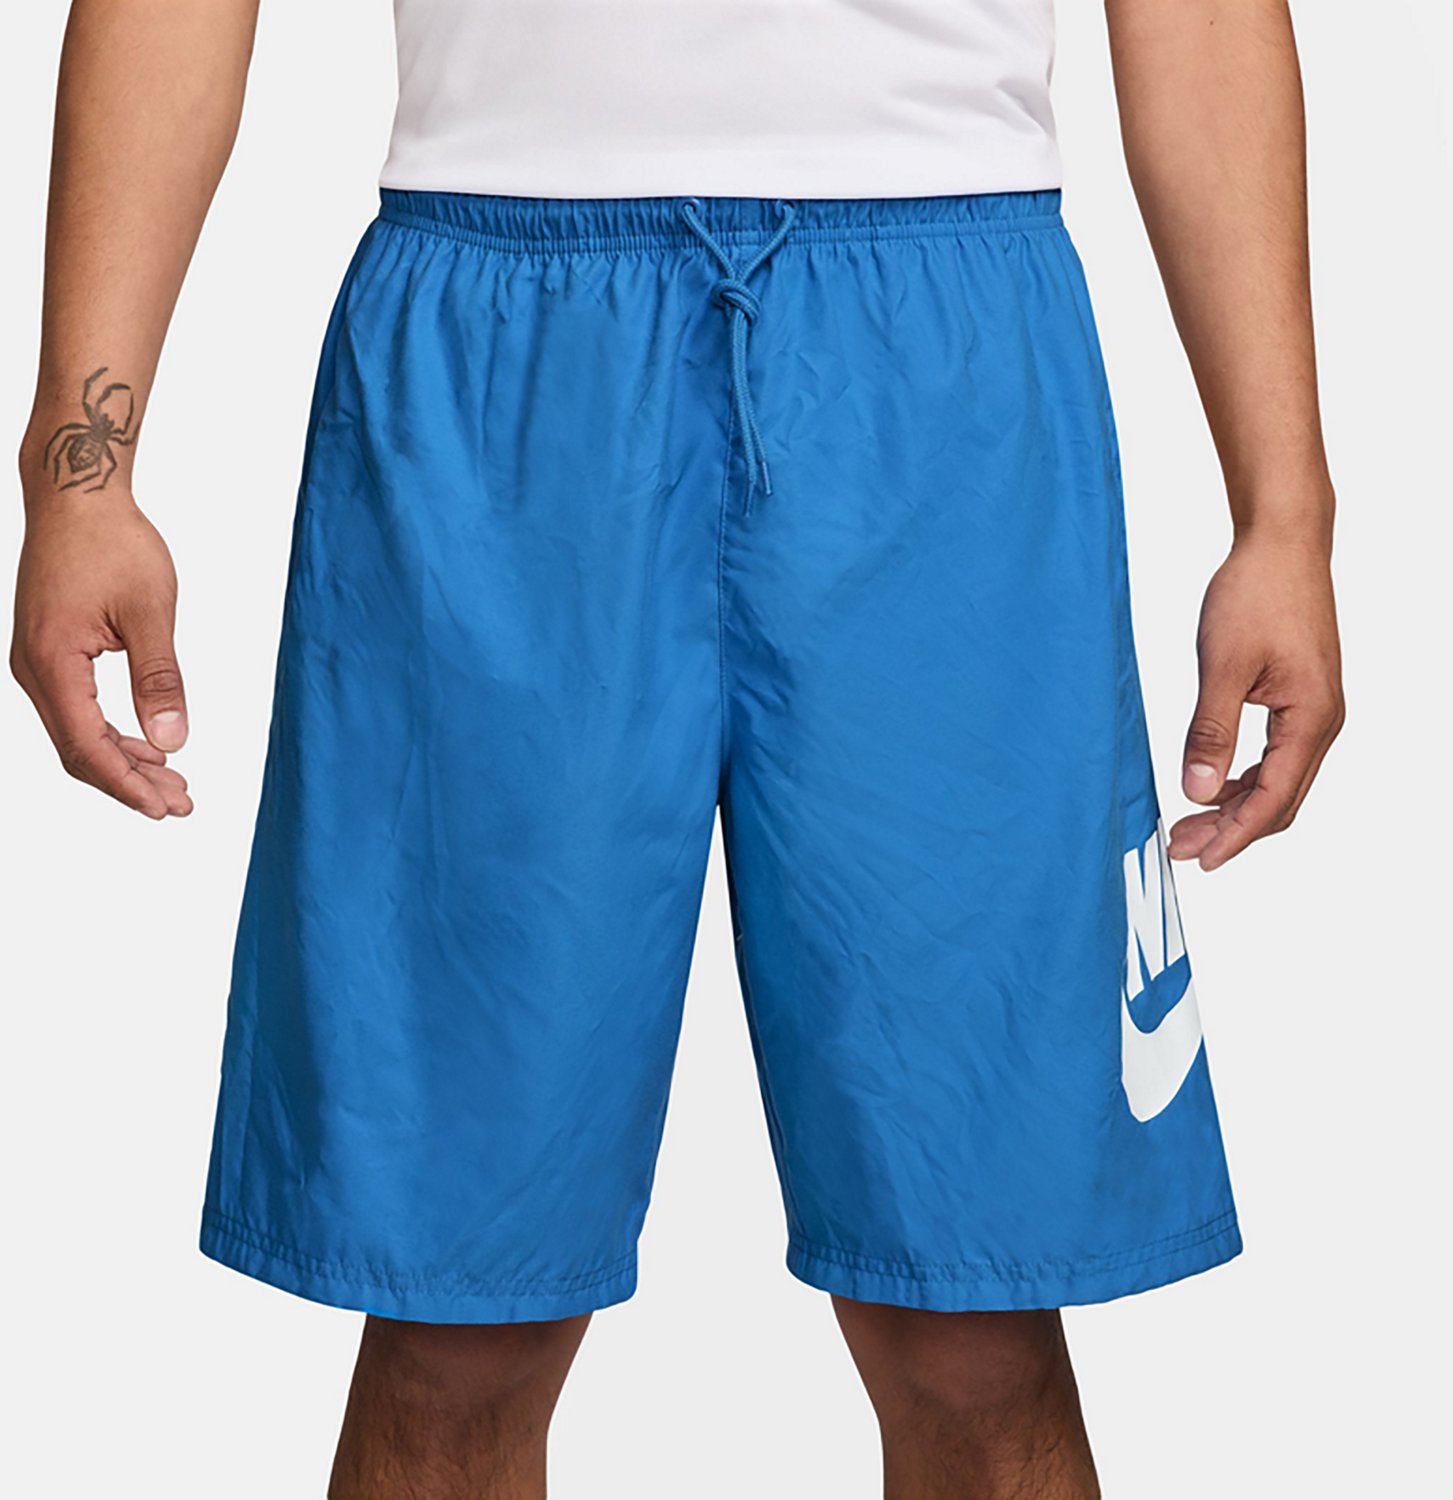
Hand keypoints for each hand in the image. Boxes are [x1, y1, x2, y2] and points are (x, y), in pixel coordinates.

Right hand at [11, 488, 192, 818]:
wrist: (77, 499)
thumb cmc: (114, 544)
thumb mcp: (150, 613)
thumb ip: (160, 680)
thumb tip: (173, 742)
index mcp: (54, 663)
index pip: (86, 746)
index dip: (126, 785)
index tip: (164, 810)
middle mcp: (34, 669)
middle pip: (79, 750)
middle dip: (130, 782)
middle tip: (182, 804)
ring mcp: (38, 663)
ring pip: (77, 734)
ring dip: (124, 762)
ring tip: (175, 783)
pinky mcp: (50, 654)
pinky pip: (76, 711)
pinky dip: (112, 734)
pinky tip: (149, 746)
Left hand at [1170, 534, 1342, 869]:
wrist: (1282, 544)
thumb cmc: (1256, 593)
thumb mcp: (1223, 666)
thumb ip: (1210, 732)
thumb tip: (1197, 791)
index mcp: (1311, 719)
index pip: (1273, 800)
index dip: (1234, 836)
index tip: (1199, 860)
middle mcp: (1321, 722)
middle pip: (1279, 800)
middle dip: (1231, 830)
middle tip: (1181, 848)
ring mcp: (1313, 711)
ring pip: (1277, 781)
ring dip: (1234, 807)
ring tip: (1188, 825)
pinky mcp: (1299, 698)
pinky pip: (1275, 756)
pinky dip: (1243, 779)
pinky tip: (1212, 786)